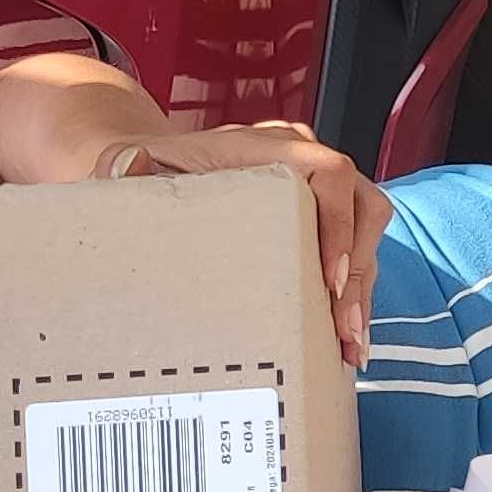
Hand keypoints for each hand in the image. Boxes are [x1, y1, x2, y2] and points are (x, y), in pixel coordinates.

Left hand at [115, 121, 392, 364]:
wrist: (156, 166)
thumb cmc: (150, 170)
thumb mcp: (128, 164)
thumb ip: (125, 166)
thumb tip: (132, 164)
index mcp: (265, 146)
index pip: (328, 172)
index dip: (340, 225)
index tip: (330, 279)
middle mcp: (300, 159)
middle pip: (362, 208)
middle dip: (360, 275)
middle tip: (344, 330)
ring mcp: (314, 187)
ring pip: (365, 234)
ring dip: (362, 291)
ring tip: (350, 345)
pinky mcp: (318, 215)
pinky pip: (354, 248)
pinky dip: (352, 292)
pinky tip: (344, 337)